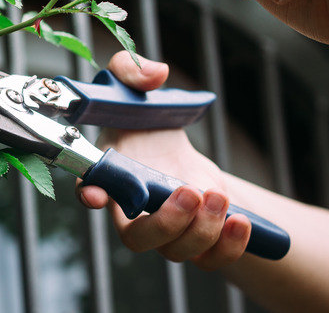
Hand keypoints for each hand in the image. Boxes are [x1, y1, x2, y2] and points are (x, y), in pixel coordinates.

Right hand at [76, 51, 250, 269]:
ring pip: (176, 252)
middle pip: (138, 239)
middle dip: (166, 223)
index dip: (90, 195)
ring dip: (201, 231)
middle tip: (189, 192)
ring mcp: (165, 229)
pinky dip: (228, 248)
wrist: (166, 142)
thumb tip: (155, 74)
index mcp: (108, 174)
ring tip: (218, 197)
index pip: (89, 190)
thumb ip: (132, 69)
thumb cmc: (141, 116)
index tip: (97, 194)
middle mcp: (131, 211)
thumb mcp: (131, 81)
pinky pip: (210, 259)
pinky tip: (240, 222)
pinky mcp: (197, 237)